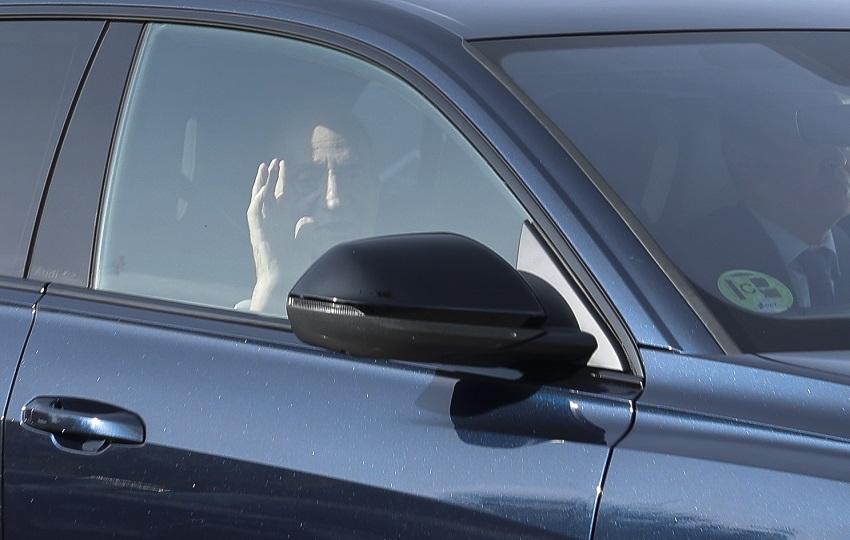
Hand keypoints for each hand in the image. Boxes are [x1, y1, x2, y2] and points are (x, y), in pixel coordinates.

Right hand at [247, 158, 302, 312]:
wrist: (280, 280)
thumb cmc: (291, 265)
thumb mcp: (302, 244)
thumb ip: (305, 231)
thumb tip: (309, 218)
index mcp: (281, 223)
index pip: (284, 198)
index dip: (286, 184)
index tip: (288, 168)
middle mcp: (271, 222)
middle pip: (270, 195)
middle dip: (272, 178)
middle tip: (275, 161)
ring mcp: (263, 226)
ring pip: (259, 200)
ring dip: (261, 184)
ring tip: (264, 167)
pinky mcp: (257, 232)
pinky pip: (255, 214)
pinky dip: (258, 201)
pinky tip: (263, 189)